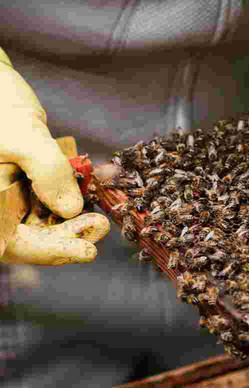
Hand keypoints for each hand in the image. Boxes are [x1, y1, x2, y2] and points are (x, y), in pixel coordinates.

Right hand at [0, 46, 106, 264]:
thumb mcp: (23, 136)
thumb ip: (47, 171)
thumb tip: (71, 208)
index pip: (10, 244)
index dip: (47, 252)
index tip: (86, 251)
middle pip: (26, 239)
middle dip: (66, 237)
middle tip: (99, 228)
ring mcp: (4, 198)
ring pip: (37, 226)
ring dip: (70, 224)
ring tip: (99, 220)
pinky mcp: (20, 188)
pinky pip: (44, 206)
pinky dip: (67, 205)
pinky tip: (86, 201)